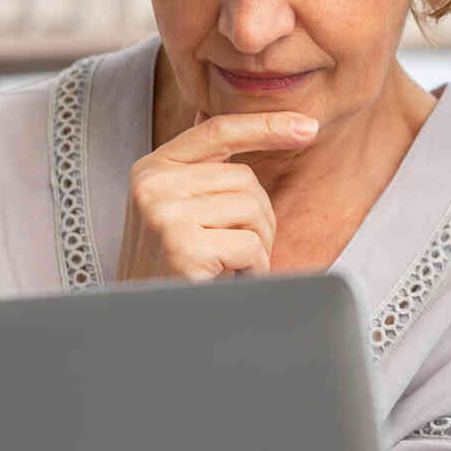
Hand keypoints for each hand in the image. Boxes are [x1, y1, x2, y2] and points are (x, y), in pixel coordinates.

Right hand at [117, 109, 316, 282]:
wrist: (143, 325)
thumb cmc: (171, 270)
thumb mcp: (179, 210)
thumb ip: (205, 171)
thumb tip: (259, 124)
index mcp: (152, 169)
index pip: (217, 130)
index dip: (266, 125)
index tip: (307, 126)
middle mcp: (152, 185)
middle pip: (245, 180)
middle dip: (258, 219)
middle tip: (233, 253)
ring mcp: (164, 214)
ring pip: (253, 210)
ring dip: (256, 247)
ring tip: (226, 267)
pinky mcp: (182, 246)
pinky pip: (250, 246)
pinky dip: (252, 269)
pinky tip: (225, 281)